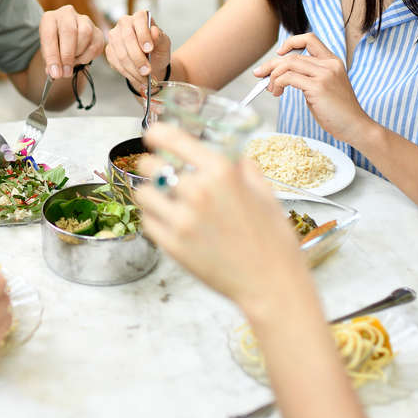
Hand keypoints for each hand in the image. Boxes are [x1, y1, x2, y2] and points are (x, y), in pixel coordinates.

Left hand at [39, 5, 103, 78]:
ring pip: (85, 33)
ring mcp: (84, 20)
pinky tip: (81, 59)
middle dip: (67, 55)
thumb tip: (55, 73)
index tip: (55, 73)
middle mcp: (67, 14)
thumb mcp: (48, 52)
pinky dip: (88, 56)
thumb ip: (50, 62)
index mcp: (50, 18)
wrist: (67, 40)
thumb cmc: (55, 45)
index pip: (49, 35)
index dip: (52, 56)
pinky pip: (96, 44)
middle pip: (69, 31)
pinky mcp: (97, 30)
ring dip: (79, 53)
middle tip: (66, 72)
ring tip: (73, 62)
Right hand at [104, 10, 170, 87]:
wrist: (151, 63)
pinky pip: (116, 63)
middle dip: (138, 58)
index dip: (143, 35)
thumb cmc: (157, 50)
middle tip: (147, 71)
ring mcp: (115, 37)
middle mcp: (124, 24)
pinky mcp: (109, 50)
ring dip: (133, 70)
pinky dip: (128, 74)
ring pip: (121, 54)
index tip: (149, 49)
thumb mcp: (164, 44)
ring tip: (145, 80)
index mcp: (140, 17)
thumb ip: (160, 38)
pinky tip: (138, 79)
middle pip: (127, 39)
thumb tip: (154, 31)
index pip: (139, 20)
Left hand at [135, 124, 303, 310]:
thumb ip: (244, 168)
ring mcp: (183, 220)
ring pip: (143, 193)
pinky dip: (153, 217)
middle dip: (152, 165)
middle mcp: (199, 192)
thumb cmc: (273, 240)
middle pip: (151, 166)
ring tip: (162, 198)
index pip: (173, 139)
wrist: (272, 284)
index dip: (156, 133)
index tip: (152, 135)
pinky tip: (166, 219)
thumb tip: (233, 154)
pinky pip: (147, 221)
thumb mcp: (265, 193)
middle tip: (158, 171)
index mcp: (222, 172)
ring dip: (150, 192)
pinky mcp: (173, 246)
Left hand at [253, 33, 374, 142]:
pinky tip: (278, 93)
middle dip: (271, 64)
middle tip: (259, 74)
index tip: (279, 53)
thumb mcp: (323, 88)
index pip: (310, 39)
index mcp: (333, 61)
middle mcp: (329, 64)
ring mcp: (325, 74)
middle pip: (292, 56)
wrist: (356, 126)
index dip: (291, 42)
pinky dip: (278, 83)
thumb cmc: (338, 112)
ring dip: (273, 76)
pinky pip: (289, 78)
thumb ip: (308, 78)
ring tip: (271, 89)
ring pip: (288, 64)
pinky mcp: (318, 87)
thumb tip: (282, 76)